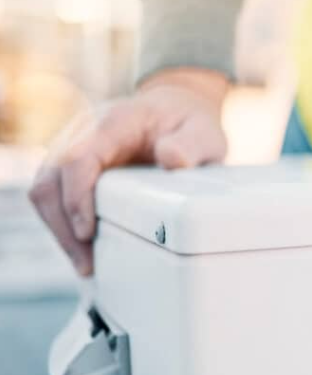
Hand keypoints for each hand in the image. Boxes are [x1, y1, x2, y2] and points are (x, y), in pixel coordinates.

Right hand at [30, 68, 228, 274]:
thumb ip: (191, 144)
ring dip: (60, 230)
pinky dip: (64, 224)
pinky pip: (55, 197)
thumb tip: (171, 159)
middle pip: (51, 179)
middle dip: (63, 225)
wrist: (174, 108)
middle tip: (87, 263)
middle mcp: (84, 133)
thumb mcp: (202, 131)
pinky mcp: (73, 167)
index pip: (78, 158)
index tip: (87, 231)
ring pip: (45, 190)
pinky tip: (83, 250)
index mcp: (113, 123)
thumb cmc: (187, 122)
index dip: (77, 196)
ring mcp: (74, 149)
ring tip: (85, 265)